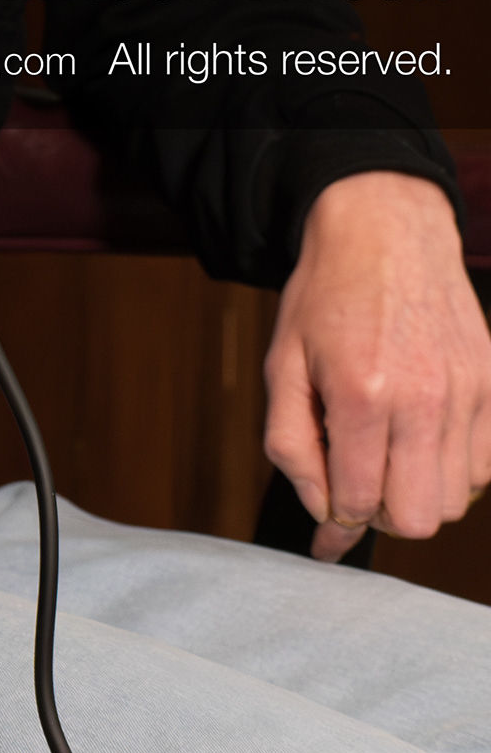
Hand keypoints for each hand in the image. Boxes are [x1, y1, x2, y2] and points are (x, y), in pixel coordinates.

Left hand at [264, 172, 490, 557]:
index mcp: (360, 396)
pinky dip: (453, 469)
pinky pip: (484, 469)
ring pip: (454, 500)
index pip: (357, 503)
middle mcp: (422, 399)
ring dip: (417, 491)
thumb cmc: (326, 298)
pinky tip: (422, 439)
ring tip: (390, 451)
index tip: (329, 515)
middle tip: (361, 481)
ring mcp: (466, 394)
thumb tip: (322, 517)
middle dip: (381, 514)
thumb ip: (291, 447)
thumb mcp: (282, 368)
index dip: (336, 519)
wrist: (385, 233)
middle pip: (417, 518)